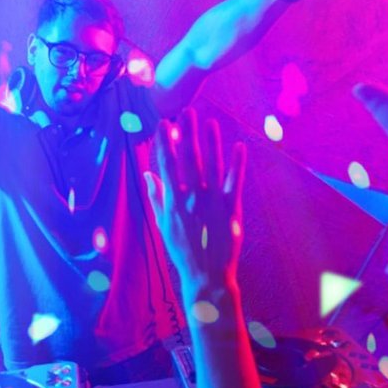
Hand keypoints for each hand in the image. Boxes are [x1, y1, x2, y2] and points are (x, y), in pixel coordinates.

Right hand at [145, 108, 245, 294]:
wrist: (206, 276)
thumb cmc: (181, 251)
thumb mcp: (163, 225)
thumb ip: (156, 198)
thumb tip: (148, 174)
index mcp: (173, 201)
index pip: (167, 164)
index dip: (164, 142)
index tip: (163, 123)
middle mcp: (192, 198)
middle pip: (189, 158)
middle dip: (187, 133)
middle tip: (186, 112)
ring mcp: (213, 202)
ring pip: (211, 165)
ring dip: (210, 142)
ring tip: (209, 121)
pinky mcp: (231, 210)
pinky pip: (235, 182)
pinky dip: (237, 164)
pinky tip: (238, 146)